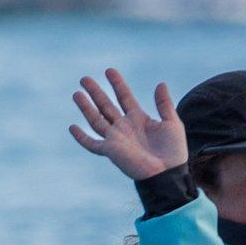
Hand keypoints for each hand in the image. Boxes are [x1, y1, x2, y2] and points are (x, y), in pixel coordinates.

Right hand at [69, 68, 187, 180]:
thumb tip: (160, 83)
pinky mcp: (111, 150)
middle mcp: (125, 128)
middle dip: (96, 92)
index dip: (117, 84)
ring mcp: (116, 139)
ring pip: (96, 120)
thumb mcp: (172, 123)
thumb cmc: (173, 152)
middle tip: (84, 79)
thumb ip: (164, 104)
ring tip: (77, 93)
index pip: (124, 97)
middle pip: (106, 106)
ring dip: (86, 107)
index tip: (109, 71)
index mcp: (139, 120)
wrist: (168, 173)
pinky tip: (72, 127)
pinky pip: (92, 144)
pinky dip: (82, 137)